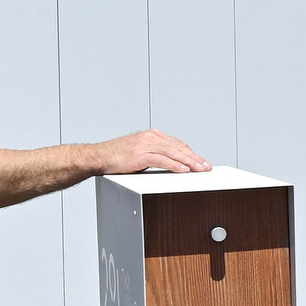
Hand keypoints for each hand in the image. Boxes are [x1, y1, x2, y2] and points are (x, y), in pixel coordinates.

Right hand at [87, 130, 211, 176]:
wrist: (99, 156)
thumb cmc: (117, 156)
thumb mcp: (140, 152)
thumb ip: (155, 155)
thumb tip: (171, 164)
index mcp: (152, 135)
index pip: (178, 144)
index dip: (191, 153)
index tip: (201, 161)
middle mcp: (151, 137)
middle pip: (179, 147)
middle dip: (195, 158)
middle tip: (206, 166)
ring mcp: (145, 145)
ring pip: (174, 153)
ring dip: (189, 162)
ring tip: (200, 169)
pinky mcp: (140, 154)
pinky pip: (162, 160)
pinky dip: (175, 165)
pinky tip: (183, 170)